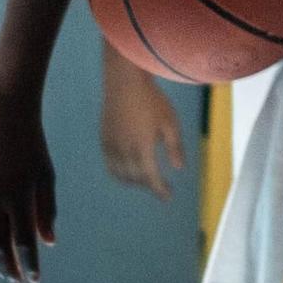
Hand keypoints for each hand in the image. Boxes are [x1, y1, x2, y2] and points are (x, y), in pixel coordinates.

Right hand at [0, 90, 56, 282]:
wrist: (4, 118)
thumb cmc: (34, 147)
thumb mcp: (46, 176)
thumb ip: (47, 210)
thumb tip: (48, 243)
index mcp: (18, 196)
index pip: (23, 241)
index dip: (29, 262)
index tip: (34, 280)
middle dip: (8, 268)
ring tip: (3, 269)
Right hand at [100, 56, 184, 200]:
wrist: (125, 84)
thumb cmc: (152, 101)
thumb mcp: (170, 123)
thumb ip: (174, 147)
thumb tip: (178, 168)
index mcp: (142, 148)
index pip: (151, 178)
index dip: (160, 190)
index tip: (168, 197)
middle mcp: (124, 151)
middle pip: (135, 178)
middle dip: (149, 185)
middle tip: (161, 185)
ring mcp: (111, 147)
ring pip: (120, 175)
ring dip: (134, 181)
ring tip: (146, 179)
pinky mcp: (104, 141)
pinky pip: (110, 165)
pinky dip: (120, 173)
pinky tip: (129, 170)